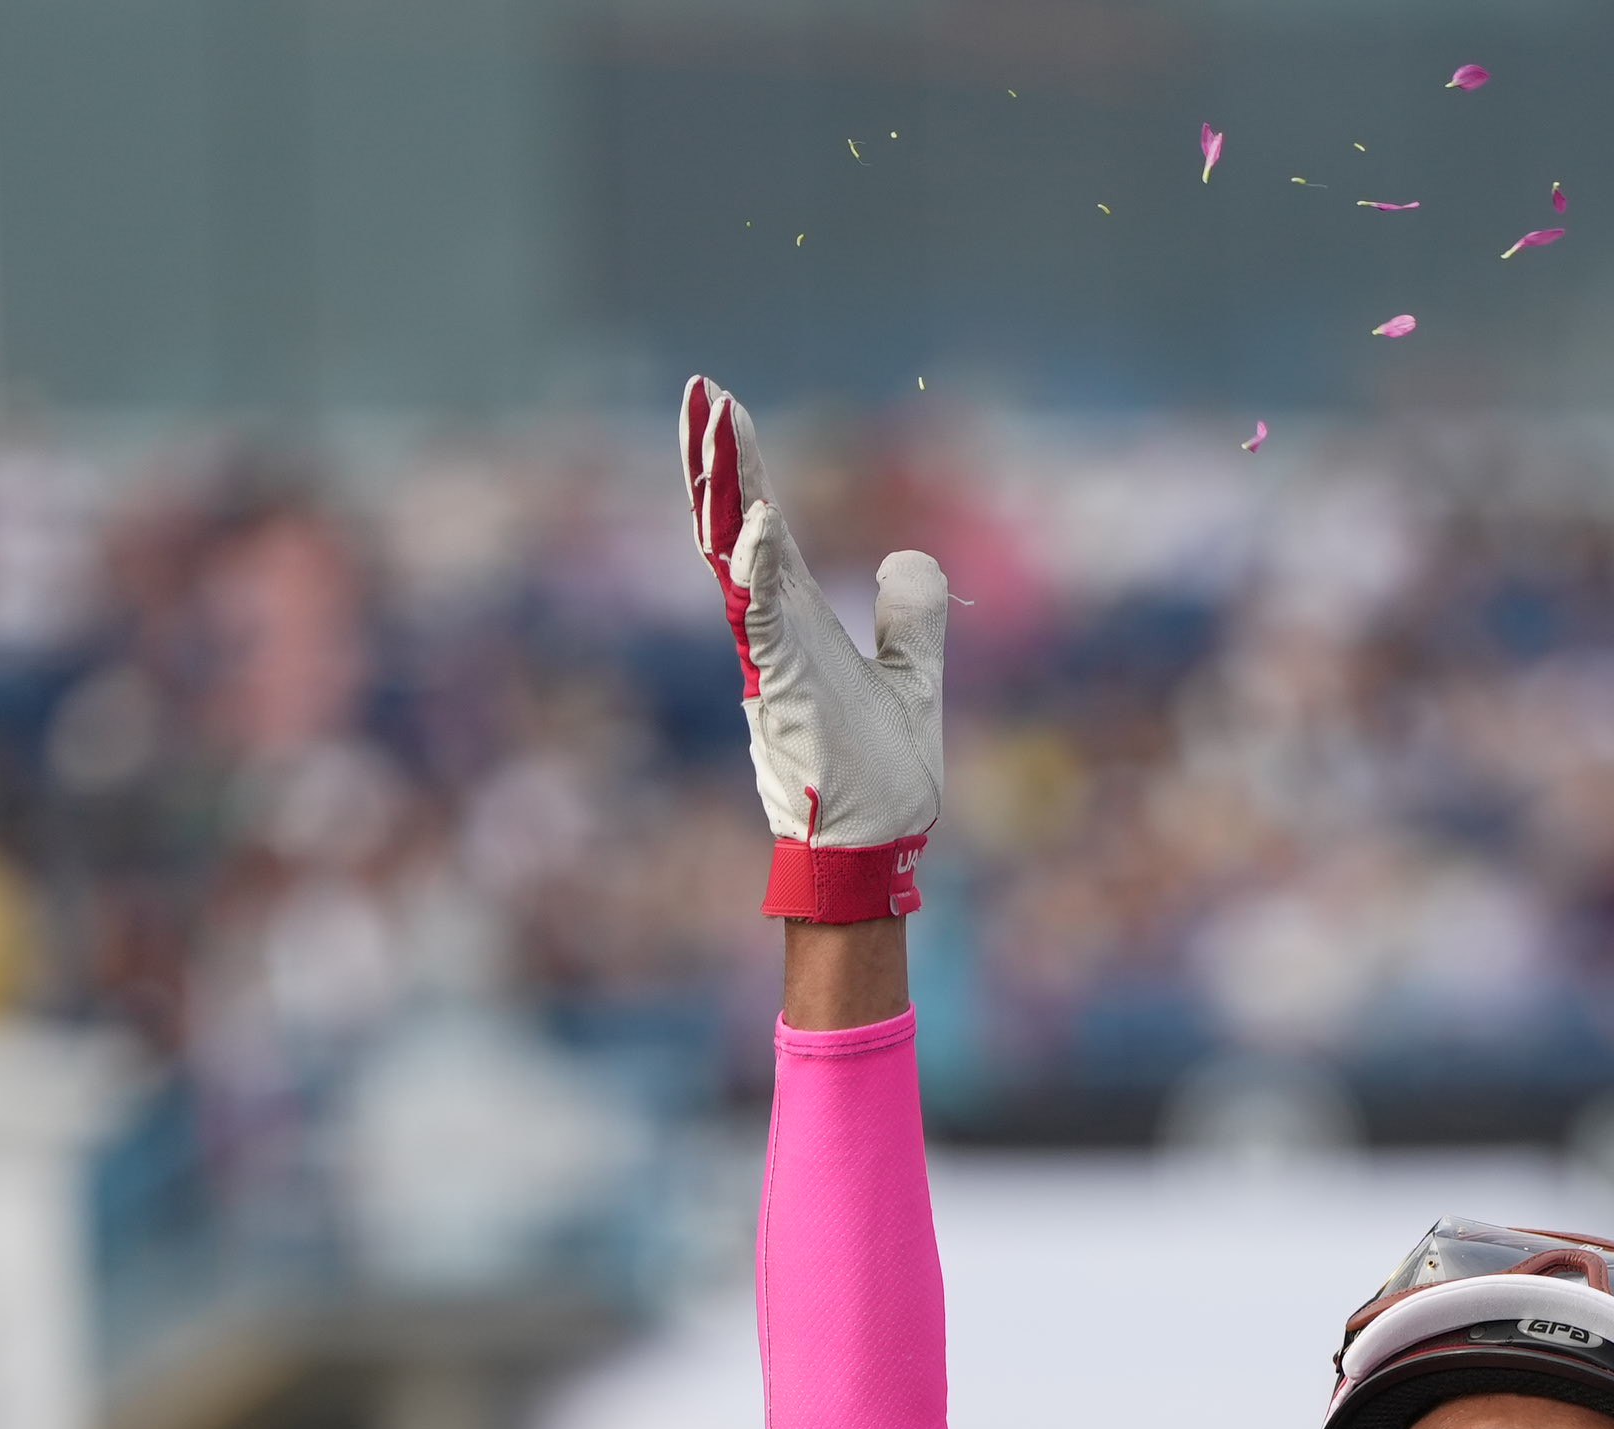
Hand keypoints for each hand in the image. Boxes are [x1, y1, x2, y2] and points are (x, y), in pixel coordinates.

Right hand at [681, 378, 947, 921]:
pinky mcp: (786, 692)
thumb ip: (910, 621)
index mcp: (798, 627)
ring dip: (729, 495)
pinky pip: (766, 622)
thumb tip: (909, 557)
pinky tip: (759, 524)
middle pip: (736, 530)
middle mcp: (775, 635)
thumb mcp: (912, 681)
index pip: (763, 530)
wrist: (874, 854)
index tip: (724, 408)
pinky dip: (761, 573)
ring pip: (739, 561)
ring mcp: (774, 661)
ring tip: (715, 425)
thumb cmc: (881, 782)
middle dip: (719, 461)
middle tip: (701, 390)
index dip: (745, 470)